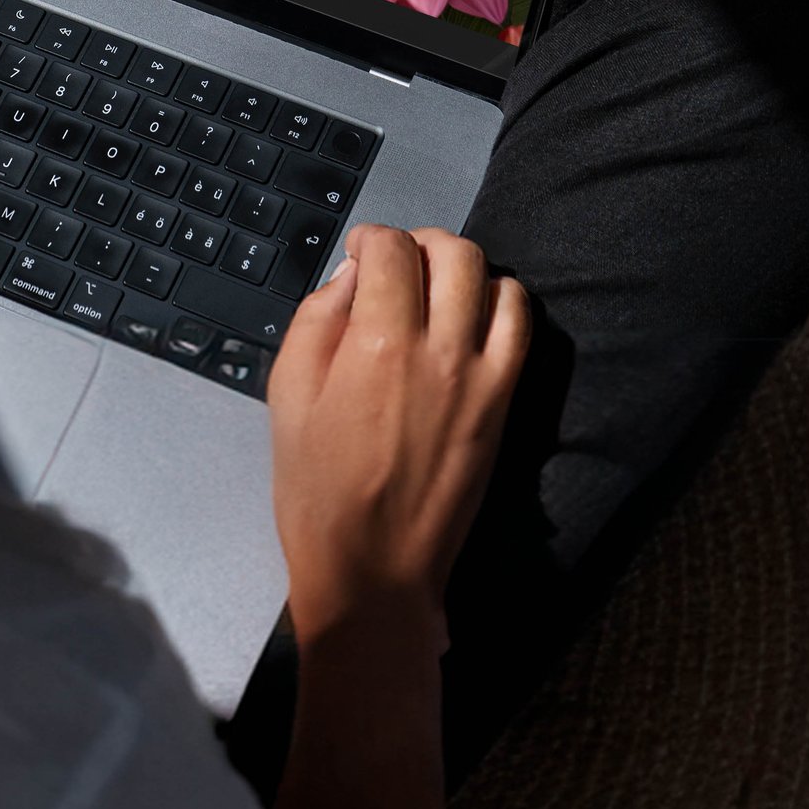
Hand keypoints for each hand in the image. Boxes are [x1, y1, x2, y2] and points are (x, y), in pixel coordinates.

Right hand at [267, 222, 530, 645]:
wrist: (374, 570)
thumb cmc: (318, 491)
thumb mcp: (287, 396)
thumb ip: (316, 321)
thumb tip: (350, 278)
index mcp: (377, 343)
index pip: (390, 249)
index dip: (369, 239)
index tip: (357, 254)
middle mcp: (440, 349)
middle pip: (449, 251)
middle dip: (417, 242)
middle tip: (395, 263)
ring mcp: (481, 376)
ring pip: (492, 279)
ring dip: (462, 268)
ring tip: (435, 287)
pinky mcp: (504, 403)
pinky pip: (521, 326)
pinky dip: (502, 302)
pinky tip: (473, 317)